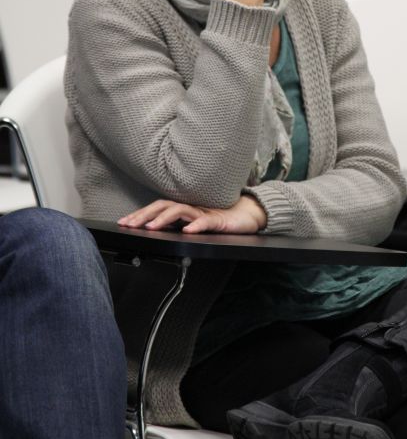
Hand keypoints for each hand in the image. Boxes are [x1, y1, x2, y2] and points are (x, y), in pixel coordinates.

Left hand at [117, 194, 266, 233]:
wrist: (248, 214)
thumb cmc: (221, 220)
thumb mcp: (194, 224)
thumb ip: (177, 226)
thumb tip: (156, 231)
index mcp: (184, 209)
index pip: (158, 208)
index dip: (141, 214)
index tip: (124, 222)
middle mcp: (192, 207)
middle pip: (164, 206)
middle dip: (145, 215)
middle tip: (129, 224)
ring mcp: (204, 213)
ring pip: (181, 211)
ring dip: (164, 218)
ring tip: (151, 227)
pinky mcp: (219, 220)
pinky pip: (206, 222)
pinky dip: (196, 226)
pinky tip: (187, 232)